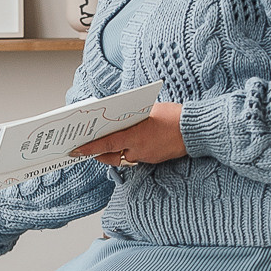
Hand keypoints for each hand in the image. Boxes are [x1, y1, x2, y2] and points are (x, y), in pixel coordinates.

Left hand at [72, 102, 186, 167]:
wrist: (195, 130)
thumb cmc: (173, 116)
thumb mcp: (148, 111)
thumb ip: (131, 117)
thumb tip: (118, 119)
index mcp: (135, 136)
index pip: (105, 144)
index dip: (89, 148)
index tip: (75, 150)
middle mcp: (138, 150)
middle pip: (111, 155)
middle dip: (98, 152)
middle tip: (86, 148)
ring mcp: (146, 156)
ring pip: (123, 157)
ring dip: (114, 151)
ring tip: (107, 143)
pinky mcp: (153, 159)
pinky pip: (136, 156)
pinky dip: (130, 150)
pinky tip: (130, 142)